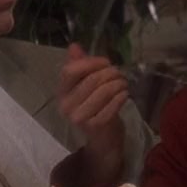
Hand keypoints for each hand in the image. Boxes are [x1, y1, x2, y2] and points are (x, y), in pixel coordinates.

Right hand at [58, 44, 127, 183]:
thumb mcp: (85, 87)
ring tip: (123, 84)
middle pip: (91, 79)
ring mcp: (79, 117)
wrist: (102, 140)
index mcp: (62, 92)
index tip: (106, 62)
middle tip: (120, 74)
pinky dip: (121, 97)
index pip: (70, 70)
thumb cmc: (95, 109)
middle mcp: (66, 105)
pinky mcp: (95, 126)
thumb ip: (79, 66)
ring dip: (119, 84)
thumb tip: (74, 46)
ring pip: (104, 91)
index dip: (91, 62)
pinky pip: (112, 105)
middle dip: (111, 73)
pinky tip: (125, 95)